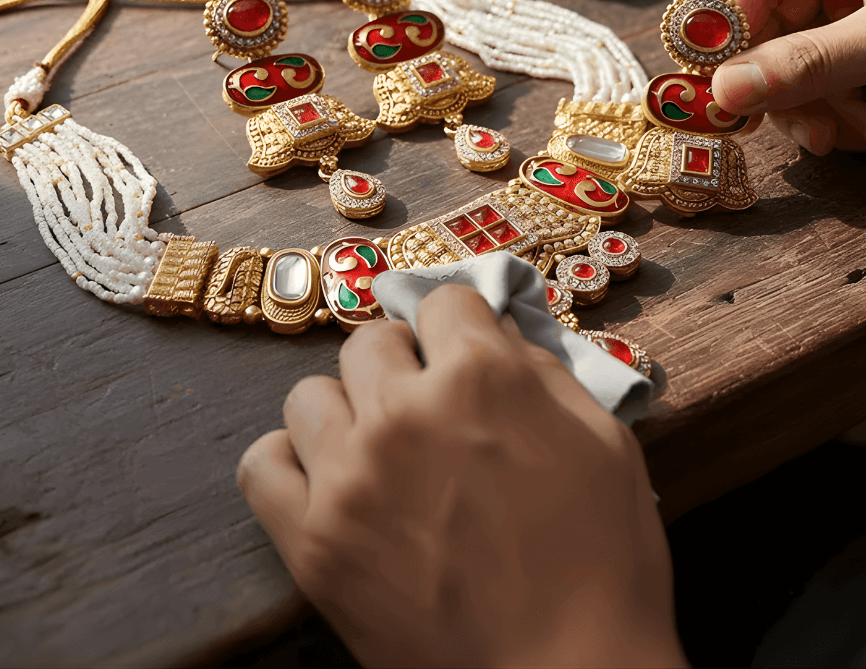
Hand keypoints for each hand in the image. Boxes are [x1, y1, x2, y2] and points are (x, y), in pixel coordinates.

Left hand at [238, 285, 685, 668]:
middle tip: (429, 405)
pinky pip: (262, 464)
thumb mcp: (604, 443)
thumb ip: (545, 372)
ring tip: (381, 448)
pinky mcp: (312, 543)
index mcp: (482, 377)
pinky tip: (331, 480)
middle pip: (371, 341)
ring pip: (312, 394)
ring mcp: (350, 476)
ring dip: (349, 410)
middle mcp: (405, 411)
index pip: (443, 299)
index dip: (460, 324)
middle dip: (404, 363)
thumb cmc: (602, 565)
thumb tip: (497, 335)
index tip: (463, 349)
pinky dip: (292, 462)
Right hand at [711, 0, 865, 153]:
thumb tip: (724, 90)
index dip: (724, 34)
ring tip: (861, 136)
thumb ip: (809, 63)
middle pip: (768, 29)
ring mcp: (856, 6)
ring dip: (820, 109)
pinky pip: (828, 83)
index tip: (715, 90)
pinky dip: (846, 114)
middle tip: (801, 131)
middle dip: (785, 86)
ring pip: (794, 65)